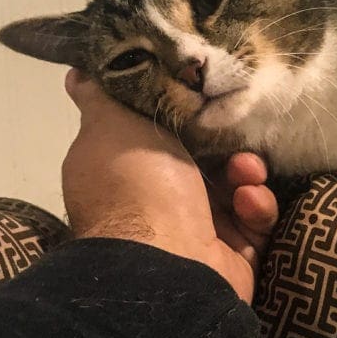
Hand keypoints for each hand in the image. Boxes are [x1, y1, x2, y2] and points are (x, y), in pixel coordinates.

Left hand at [61, 69, 277, 303]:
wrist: (168, 266)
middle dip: (227, 144)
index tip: (206, 101)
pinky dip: (257, 208)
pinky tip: (249, 203)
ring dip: (248, 174)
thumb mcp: (112, 125)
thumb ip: (103, 95)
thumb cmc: (138, 188)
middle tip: (236, 137)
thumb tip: (79, 70)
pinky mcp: (234, 256)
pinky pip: (255, 222)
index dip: (188, 118)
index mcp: (126, 172)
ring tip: (247, 174)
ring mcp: (197, 232)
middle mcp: (159, 204)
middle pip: (206, 160)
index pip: (162, 136)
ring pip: (236, 189)